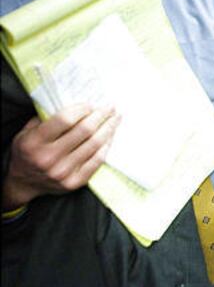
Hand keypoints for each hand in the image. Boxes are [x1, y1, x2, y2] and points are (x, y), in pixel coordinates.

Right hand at [2, 104, 119, 210]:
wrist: (24, 183)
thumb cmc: (28, 152)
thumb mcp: (27, 132)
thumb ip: (47, 118)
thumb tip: (76, 103)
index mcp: (34, 142)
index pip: (65, 120)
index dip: (82, 109)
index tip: (91, 104)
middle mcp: (48, 158)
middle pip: (85, 131)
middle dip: (101, 115)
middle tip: (110, 107)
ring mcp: (63, 172)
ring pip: (95, 144)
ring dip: (109, 128)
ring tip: (115, 119)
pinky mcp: (74, 182)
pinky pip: (97, 160)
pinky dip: (107, 145)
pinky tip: (110, 136)